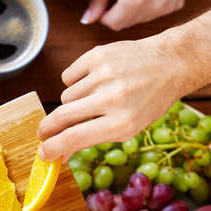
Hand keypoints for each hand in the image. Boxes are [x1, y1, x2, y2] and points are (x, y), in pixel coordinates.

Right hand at [37, 32, 183, 160]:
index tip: (43, 153)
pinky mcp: (97, 55)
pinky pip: (68, 76)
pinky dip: (75, 82)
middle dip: (47, 129)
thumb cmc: (147, 102)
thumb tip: (58, 155)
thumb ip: (91, 140)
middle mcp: (112, 97)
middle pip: (62, 116)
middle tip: (43, 134)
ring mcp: (103, 74)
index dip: (52, 148)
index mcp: (122, 122)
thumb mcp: (127, 128)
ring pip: (65, 96)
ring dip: (73, 102)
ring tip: (95, 97)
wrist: (167, 63)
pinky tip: (94, 81)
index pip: (75, 138)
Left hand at [81, 0, 191, 30]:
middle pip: (127, 23)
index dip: (104, 14)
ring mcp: (168, 6)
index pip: (113, 23)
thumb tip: (86, 20)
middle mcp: (154, 7)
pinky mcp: (178, 3)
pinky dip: (148, 4)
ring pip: (141, 19)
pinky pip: (155, 12)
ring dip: (133, 9)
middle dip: (118, 11)